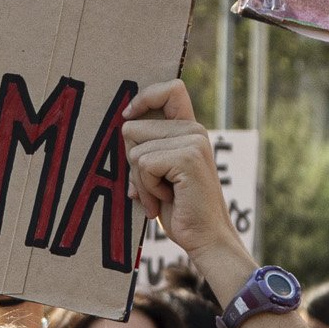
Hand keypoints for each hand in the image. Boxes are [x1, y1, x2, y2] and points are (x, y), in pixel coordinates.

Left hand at [120, 81, 245, 281]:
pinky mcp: (187, 158)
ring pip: (134, 150)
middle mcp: (194, 130)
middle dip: (133, 162)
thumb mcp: (160, 172)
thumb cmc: (180, 209)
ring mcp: (192, 141)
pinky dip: (147, 188)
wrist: (205, 238)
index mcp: (189, 129)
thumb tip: (122, 126)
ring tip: (163, 195)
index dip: (144, 98)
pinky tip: (167, 199)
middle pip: (132, 128)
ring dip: (141, 180)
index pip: (170, 89)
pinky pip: (143, 164)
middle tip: (155, 186)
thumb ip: (148, 149)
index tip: (129, 115)